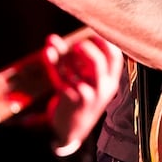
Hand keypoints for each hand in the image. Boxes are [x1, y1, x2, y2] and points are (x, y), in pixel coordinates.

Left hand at [40, 30, 123, 155]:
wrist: (73, 129)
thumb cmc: (81, 97)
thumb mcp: (88, 79)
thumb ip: (76, 59)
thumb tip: (54, 38)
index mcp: (111, 80)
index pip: (115, 57)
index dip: (104, 41)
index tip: (90, 31)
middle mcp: (103, 88)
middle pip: (100, 63)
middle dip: (86, 49)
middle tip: (75, 45)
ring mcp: (88, 96)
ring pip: (78, 72)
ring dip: (64, 55)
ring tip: (51, 45)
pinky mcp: (71, 101)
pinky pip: (61, 79)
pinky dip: (53, 65)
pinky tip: (46, 54)